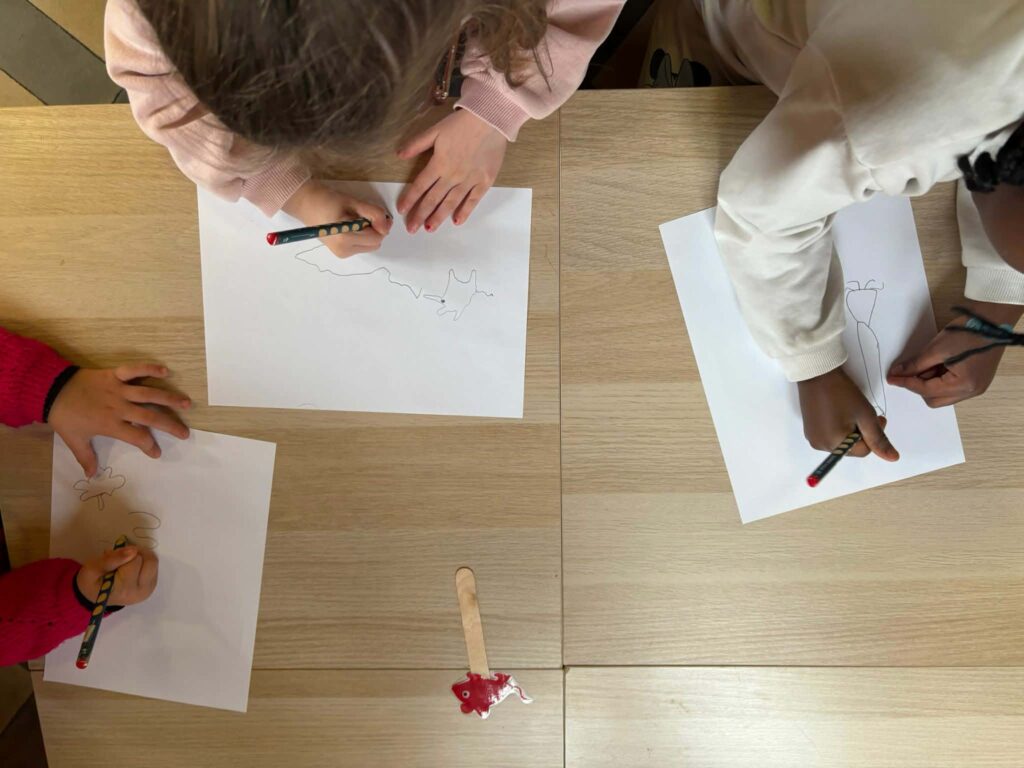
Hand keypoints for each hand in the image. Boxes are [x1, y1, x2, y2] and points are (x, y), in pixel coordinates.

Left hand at [48, 364, 190, 476]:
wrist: (51, 390)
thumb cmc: (65, 416)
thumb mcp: (74, 440)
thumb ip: (85, 457)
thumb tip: (91, 476)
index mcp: (111, 424)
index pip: (137, 437)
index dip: (149, 446)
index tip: (156, 453)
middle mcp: (120, 407)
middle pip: (151, 417)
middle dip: (170, 425)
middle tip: (185, 432)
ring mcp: (119, 389)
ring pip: (150, 394)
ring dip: (170, 398)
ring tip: (187, 403)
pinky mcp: (115, 374)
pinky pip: (135, 370)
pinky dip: (150, 369)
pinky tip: (165, 371)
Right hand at [76, 544, 157, 606]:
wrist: (96, 596)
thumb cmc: (93, 582)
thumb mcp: (92, 569)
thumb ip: (111, 559)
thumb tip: (133, 551)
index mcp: (125, 589)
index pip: (136, 560)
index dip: (125, 554)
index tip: (113, 557)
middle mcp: (140, 591)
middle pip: (150, 561)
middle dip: (137, 553)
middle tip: (121, 555)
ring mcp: (148, 590)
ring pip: (153, 561)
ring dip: (141, 556)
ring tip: (125, 561)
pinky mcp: (152, 586)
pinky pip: (154, 566)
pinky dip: (143, 562)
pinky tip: (131, 566)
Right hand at [281, 180, 392, 258]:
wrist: (306, 204)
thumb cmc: (328, 200)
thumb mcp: (354, 202)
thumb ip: (374, 214)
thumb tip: (386, 227)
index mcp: (345, 239)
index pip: (377, 237)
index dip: (380, 224)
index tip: (373, 212)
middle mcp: (344, 250)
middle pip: (375, 244)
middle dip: (375, 230)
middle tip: (363, 214)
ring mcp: (342, 254)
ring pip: (369, 246)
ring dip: (368, 233)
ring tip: (353, 220)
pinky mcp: (341, 254)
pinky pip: (361, 246)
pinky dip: (361, 236)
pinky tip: (350, 226)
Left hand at [396, 110, 507, 232]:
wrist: (490, 118)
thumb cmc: (462, 123)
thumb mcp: (435, 129)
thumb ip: (417, 144)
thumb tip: (399, 154)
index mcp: (438, 163)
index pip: (420, 186)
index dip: (410, 199)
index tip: (402, 211)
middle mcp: (452, 175)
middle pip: (433, 199)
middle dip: (421, 215)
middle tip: (412, 229)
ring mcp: (469, 180)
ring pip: (451, 203)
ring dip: (439, 217)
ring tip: (430, 229)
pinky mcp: (484, 181)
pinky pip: (473, 200)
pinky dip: (465, 211)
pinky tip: (457, 221)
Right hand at [798, 367, 899, 459]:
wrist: (817, 374)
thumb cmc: (841, 393)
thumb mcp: (865, 415)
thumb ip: (879, 439)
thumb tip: (893, 458)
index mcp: (835, 444)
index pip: (864, 451)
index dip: (874, 435)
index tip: (876, 417)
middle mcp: (820, 446)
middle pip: (851, 448)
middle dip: (861, 433)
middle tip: (864, 414)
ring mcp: (812, 438)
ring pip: (841, 442)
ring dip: (850, 431)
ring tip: (851, 412)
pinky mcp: (809, 430)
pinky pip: (829, 436)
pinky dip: (837, 428)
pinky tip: (838, 413)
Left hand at [887, 300, 1022, 406]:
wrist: (992, 321)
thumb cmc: (968, 332)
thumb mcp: (936, 348)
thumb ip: (916, 364)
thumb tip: (898, 373)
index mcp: (963, 385)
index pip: (926, 390)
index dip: (906, 383)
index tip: (892, 378)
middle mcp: (971, 391)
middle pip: (934, 400)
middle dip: (918, 387)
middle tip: (909, 371)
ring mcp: (975, 388)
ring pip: (942, 396)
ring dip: (929, 384)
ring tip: (927, 364)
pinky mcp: (976, 381)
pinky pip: (952, 389)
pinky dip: (940, 380)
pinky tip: (937, 366)